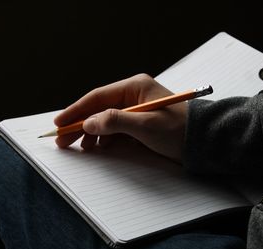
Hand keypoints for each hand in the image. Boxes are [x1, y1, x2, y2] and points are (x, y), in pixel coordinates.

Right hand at [54, 73, 186, 162]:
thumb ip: (115, 122)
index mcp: (134, 87)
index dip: (76, 110)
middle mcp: (133, 95)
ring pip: (106, 120)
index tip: (60, 123)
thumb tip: (87, 122)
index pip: (97, 97)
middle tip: (63, 140)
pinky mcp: (140, 123)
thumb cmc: (178, 129)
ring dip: (92, 133)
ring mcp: (136, 110)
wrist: (203, 141)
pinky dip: (106, 138)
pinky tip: (99, 147)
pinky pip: (116, 129)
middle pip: (98, 108)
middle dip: (80, 124)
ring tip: (82, 147)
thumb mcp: (146, 125)